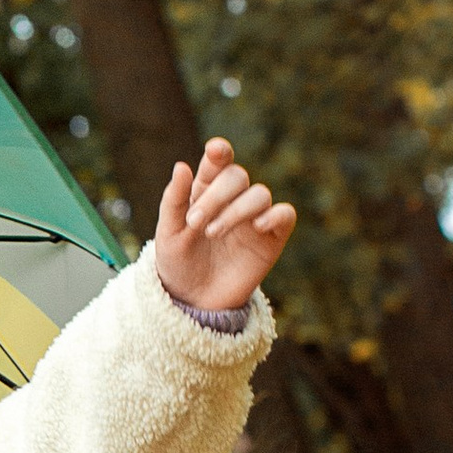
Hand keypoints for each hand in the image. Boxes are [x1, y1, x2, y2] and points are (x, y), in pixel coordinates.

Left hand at [155, 138, 294, 315]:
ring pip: (259, 194)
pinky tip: (257, 226)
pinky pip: (285, 215)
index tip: (215, 151)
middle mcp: (233, 200)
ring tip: (212, 233)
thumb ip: (174, 200)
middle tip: (196, 222)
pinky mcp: (271, 238)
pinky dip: (275, 215)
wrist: (193, 301)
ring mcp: (254, 217)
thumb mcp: (168, 233)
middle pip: (237, 176)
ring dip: (236, 210)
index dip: (219, 153)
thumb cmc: (178, 264)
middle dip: (217, 195)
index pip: (217, 163)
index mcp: (206, 191)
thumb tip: (182, 165)